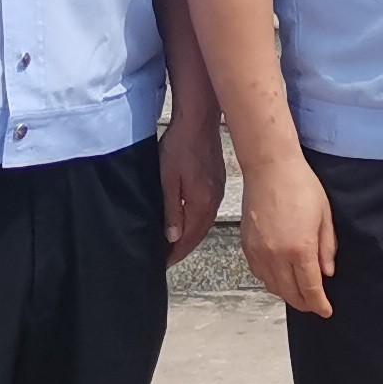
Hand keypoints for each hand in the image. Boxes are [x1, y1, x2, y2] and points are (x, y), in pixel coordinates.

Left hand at [161, 103, 226, 265]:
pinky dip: (197, 220)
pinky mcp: (217, 181)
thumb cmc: (180, 147)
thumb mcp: (168, 180)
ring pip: (204, 222)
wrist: (199, 120)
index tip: (163, 263)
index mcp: (202, 203)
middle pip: (199, 233)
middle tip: (167, 257)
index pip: (189, 238)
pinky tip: (188, 219)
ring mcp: (218, 190)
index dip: (176, 253)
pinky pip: (207, 209)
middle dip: (184, 248)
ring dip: (191, 234)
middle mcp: (214, 201)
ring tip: (175, 242)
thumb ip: (172, 210)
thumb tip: (172, 237)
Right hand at [242, 147, 339, 315]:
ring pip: (273, 287)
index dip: (319, 304)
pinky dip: (271, 282)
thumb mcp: (324, 216)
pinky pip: (259, 274)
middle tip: (315, 305)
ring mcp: (259, 252)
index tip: (326, 311)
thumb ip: (326, 248)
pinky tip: (280, 278)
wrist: (270, 168)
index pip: (311, 288)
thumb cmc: (302, 186)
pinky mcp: (247, 246)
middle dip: (305, 304)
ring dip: (287, 295)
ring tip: (299, 294)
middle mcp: (277, 255)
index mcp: (300, 248)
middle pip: (290, 293)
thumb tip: (327, 273)